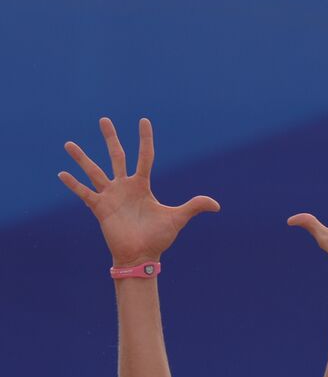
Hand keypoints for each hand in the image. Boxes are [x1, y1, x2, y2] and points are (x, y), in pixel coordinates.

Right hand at [58, 117, 219, 265]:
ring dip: (81, 158)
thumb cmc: (158, 238)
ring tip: (68, 144)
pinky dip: (73, 185)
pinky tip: (61, 173)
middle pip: (116, 156)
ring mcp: (111, 196)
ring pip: (94, 171)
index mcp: (142, 186)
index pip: (144, 157)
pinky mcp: (100, 208)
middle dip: (110, 138)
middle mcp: (124, 187)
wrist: (142, 257)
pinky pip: (84, 193)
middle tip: (104, 119)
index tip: (143, 120)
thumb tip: (217, 205)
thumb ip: (194, 207)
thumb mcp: (177, 219)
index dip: (145, 140)